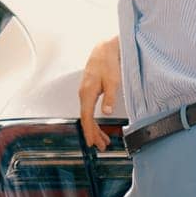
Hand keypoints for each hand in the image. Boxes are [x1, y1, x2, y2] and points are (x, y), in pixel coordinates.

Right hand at [78, 36, 120, 150]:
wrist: (104, 49)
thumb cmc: (108, 63)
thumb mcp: (113, 81)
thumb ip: (110, 97)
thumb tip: (106, 113)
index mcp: (87, 93)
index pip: (86, 117)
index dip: (89, 131)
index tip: (92, 142)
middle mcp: (83, 94)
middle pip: (86, 119)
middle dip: (93, 134)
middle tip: (101, 146)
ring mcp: (85, 93)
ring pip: (88, 115)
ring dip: (95, 128)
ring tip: (104, 140)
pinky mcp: (89, 91)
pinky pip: (89, 110)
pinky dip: (94, 120)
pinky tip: (100, 126)